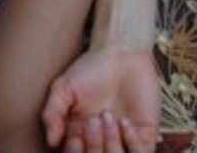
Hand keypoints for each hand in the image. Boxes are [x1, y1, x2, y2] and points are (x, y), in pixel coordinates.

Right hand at [42, 47, 159, 150]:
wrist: (120, 54)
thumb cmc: (90, 69)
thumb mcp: (63, 88)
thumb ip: (53, 113)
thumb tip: (51, 141)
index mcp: (79, 134)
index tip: (75, 138)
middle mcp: (101, 141)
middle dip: (93, 145)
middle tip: (92, 120)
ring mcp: (123, 140)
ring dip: (112, 145)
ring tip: (108, 116)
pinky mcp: (145, 135)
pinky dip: (132, 143)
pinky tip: (125, 121)